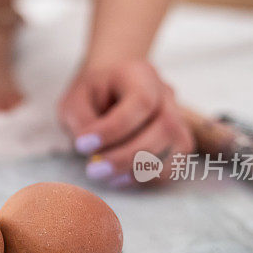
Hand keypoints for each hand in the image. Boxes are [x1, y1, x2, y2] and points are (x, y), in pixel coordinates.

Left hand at [58, 61, 194, 186]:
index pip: (141, 102)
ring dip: (140, 169)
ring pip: (176, 146)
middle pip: (165, 127)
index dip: (113, 129)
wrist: (110, 87)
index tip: (82, 145)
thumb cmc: (92, 94)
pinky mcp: (178, 140)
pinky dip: (149, 176)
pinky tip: (121, 177)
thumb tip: (94, 150)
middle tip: (94, 170)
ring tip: (106, 175)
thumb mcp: (74, 101)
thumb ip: (81, 121)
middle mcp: (165, 94)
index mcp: (140, 75)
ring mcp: (178, 117)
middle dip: (127, 155)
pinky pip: (176, 163)